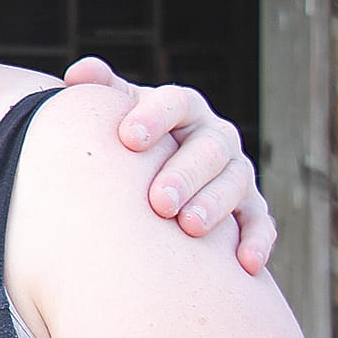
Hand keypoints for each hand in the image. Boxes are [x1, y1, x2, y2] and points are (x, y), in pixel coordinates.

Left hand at [63, 56, 275, 275]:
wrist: (154, 172)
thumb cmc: (130, 140)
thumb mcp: (117, 111)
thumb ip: (101, 91)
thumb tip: (78, 75)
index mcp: (184, 108)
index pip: (176, 103)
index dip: (154, 117)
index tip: (128, 138)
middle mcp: (216, 137)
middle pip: (209, 148)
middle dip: (185, 174)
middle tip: (158, 201)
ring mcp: (237, 173)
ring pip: (235, 185)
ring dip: (215, 206)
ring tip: (189, 228)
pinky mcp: (251, 208)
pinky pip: (260, 223)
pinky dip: (256, 241)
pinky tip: (245, 262)